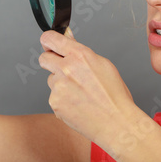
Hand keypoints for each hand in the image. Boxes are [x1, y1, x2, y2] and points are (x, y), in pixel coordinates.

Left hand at [39, 28, 135, 143]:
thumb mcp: (103, 65)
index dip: (48, 40)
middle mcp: (67, 68)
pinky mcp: (55, 102)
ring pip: (51, 80)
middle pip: (44, 58)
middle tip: (64, 70)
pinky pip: (54, 96)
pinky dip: (62, 100)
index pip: (51, 38)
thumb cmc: (114, 96)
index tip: (48, 44)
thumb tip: (69, 39)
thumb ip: (81, 52)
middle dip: (51, 62)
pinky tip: (77, 104)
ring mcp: (59, 86)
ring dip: (60, 84)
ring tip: (79, 94)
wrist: (116, 122)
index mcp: (80, 55)